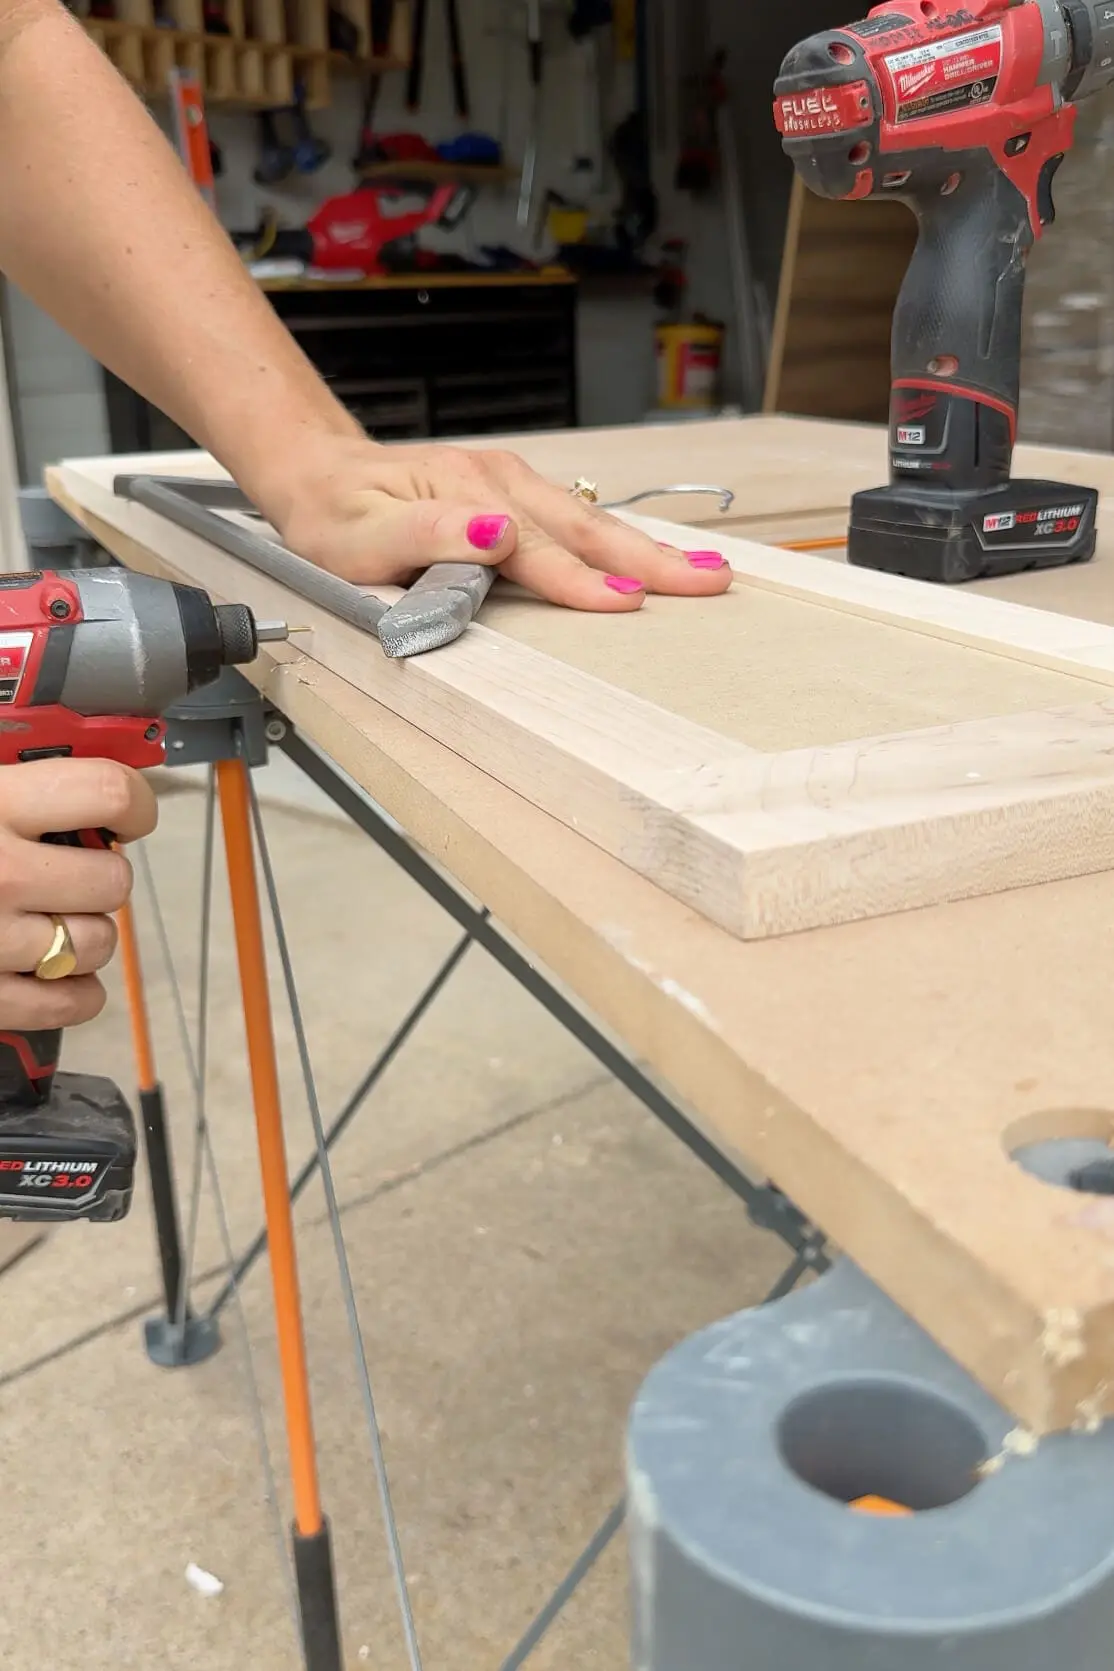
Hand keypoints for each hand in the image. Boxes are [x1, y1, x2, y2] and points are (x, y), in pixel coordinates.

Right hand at [0, 759, 156, 1030]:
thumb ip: (23, 777)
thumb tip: (108, 775)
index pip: (107, 792)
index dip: (132, 803)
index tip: (127, 815)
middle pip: (114, 880)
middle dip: (101, 879)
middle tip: (66, 876)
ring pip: (98, 944)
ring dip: (84, 936)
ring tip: (43, 922)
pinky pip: (68, 1003)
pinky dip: (71, 994)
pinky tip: (49, 974)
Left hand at [255, 433, 734, 613]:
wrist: (317, 474)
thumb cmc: (334, 516)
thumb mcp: (357, 537)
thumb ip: (425, 537)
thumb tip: (497, 535)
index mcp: (464, 496)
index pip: (535, 547)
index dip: (582, 579)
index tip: (629, 603)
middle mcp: (495, 482)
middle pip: (583, 526)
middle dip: (649, 558)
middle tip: (708, 581)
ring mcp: (508, 482)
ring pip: (589, 518)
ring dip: (647, 548)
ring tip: (704, 571)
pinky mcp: (512, 490)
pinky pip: (576, 515)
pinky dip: (620, 538)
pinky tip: (653, 556)